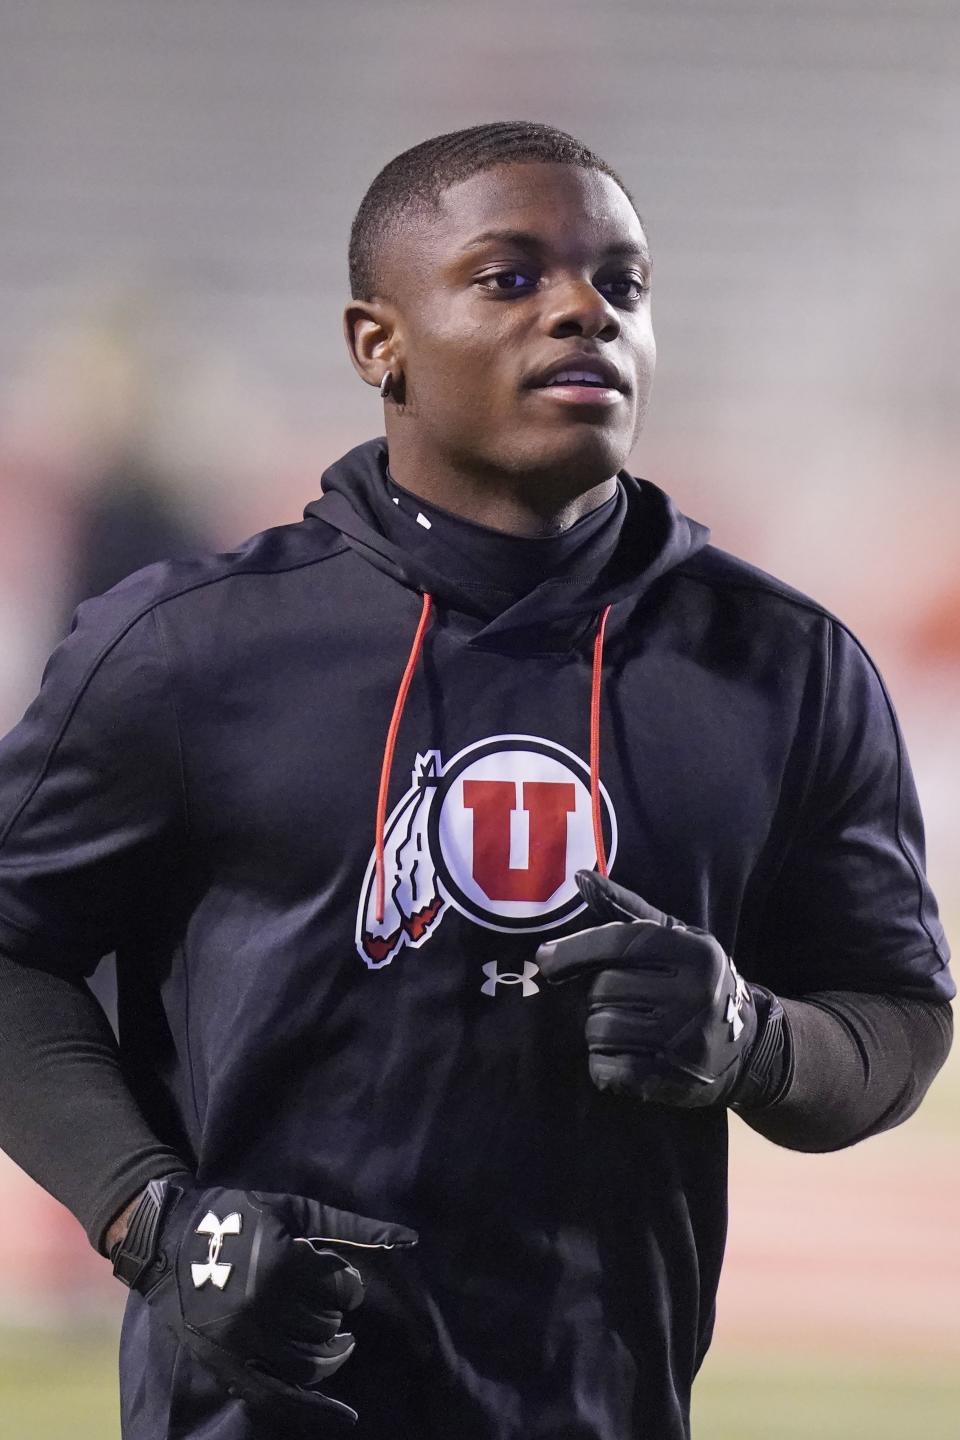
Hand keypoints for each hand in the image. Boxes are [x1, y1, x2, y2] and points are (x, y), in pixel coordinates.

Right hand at [111, 1177, 417, 1428]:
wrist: (167, 1240)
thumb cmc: (236, 1215)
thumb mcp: (293, 1208)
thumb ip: (350, 1225)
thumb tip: (409, 1239)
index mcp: (279, 1263)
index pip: (341, 1289)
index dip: (348, 1285)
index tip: (340, 1280)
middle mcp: (259, 1306)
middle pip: (324, 1327)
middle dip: (334, 1317)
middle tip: (327, 1305)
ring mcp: (238, 1341)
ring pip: (306, 1365)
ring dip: (327, 1354)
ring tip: (330, 1341)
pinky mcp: (223, 1364)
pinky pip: (273, 1398)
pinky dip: (311, 1408)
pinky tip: (343, 1410)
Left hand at [536, 871, 762, 1107]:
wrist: (744, 1043)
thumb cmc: (693, 978)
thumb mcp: (673, 937)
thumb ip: (625, 910)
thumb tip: (581, 876)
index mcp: (694, 952)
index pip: (620, 944)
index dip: (575, 950)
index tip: (545, 959)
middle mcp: (694, 993)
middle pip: (605, 989)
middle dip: (595, 995)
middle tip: (610, 999)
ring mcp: (686, 1039)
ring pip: (602, 1030)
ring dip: (597, 1030)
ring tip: (617, 1026)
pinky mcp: (675, 1079)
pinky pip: (611, 1069)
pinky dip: (602, 1065)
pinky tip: (617, 1056)